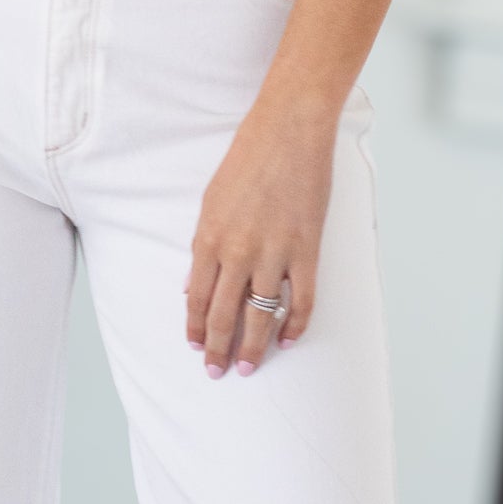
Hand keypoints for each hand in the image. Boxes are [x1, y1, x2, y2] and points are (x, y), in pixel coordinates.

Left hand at [185, 98, 334, 376]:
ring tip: (249, 368)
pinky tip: (288, 340)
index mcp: (209, 239)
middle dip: (218, 349)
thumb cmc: (247, 160)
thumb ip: (203, 246)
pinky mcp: (307, 250)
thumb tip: (196, 286)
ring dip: (253, 347)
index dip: (195, 329)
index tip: (196, 348)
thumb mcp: (211, 202)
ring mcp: (274, 254)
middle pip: (224, 315)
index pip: (197, 299)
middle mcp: (238, 252)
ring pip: (260, 316)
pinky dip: (295, 325)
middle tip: (216, 373)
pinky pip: (301, 300)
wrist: (289, 130)